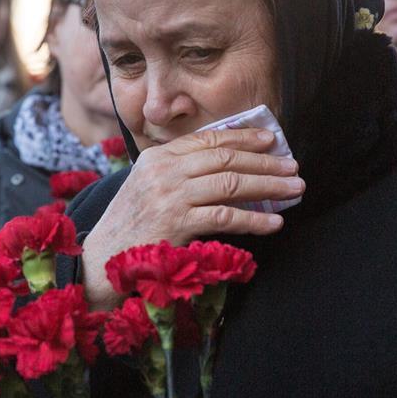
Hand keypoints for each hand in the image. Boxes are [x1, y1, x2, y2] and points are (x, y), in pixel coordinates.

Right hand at [81, 128, 303, 308]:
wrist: (102, 259)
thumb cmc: (131, 224)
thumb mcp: (149, 185)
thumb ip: (180, 170)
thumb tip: (229, 163)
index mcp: (158, 156)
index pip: (208, 140)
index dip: (243, 138)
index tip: (271, 139)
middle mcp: (164, 171)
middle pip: (224, 159)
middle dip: (264, 162)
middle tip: (293, 165)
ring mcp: (170, 196)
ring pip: (230, 184)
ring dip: (268, 186)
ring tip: (294, 188)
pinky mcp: (177, 224)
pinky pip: (224, 217)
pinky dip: (253, 219)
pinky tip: (274, 221)